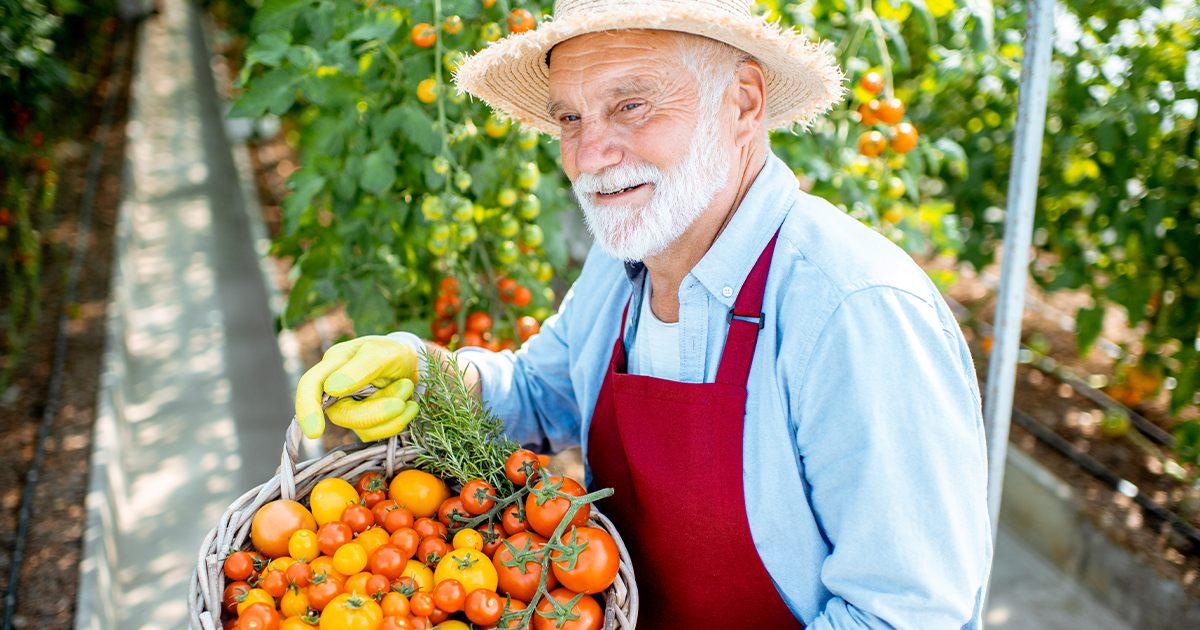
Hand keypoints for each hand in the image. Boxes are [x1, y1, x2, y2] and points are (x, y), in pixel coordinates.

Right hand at [295, 336, 420, 440]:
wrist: (412, 365)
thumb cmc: (391, 353)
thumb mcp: (381, 353)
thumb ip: (359, 369)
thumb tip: (330, 388)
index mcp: (332, 366)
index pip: (309, 387)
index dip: (306, 410)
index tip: (315, 432)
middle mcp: (335, 391)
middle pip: (342, 414)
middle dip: (375, 411)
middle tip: (405, 391)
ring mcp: (350, 409)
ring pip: (362, 428)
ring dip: (392, 412)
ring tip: (406, 386)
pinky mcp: (366, 425)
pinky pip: (378, 434)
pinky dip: (399, 421)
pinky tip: (410, 405)